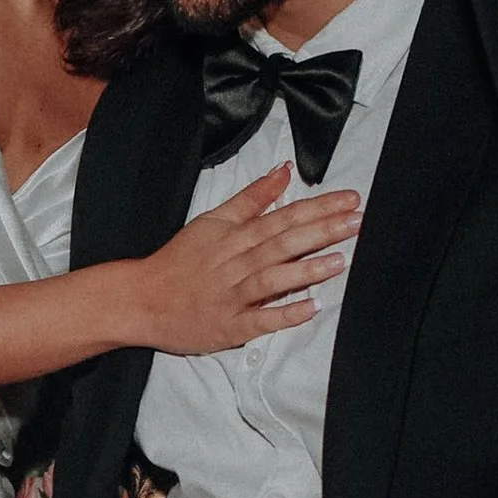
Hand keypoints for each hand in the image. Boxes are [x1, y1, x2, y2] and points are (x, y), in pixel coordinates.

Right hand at [127, 166, 358, 355]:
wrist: (140, 299)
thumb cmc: (179, 260)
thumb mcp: (212, 220)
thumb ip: (251, 198)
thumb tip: (283, 171)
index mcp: (233, 236)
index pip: (282, 217)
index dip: (317, 208)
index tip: (348, 200)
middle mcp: (235, 263)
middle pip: (282, 243)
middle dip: (321, 231)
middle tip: (356, 222)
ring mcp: (232, 296)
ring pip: (272, 279)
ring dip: (306, 270)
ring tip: (339, 261)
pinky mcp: (228, 326)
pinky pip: (259, 320)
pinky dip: (284, 314)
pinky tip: (310, 308)